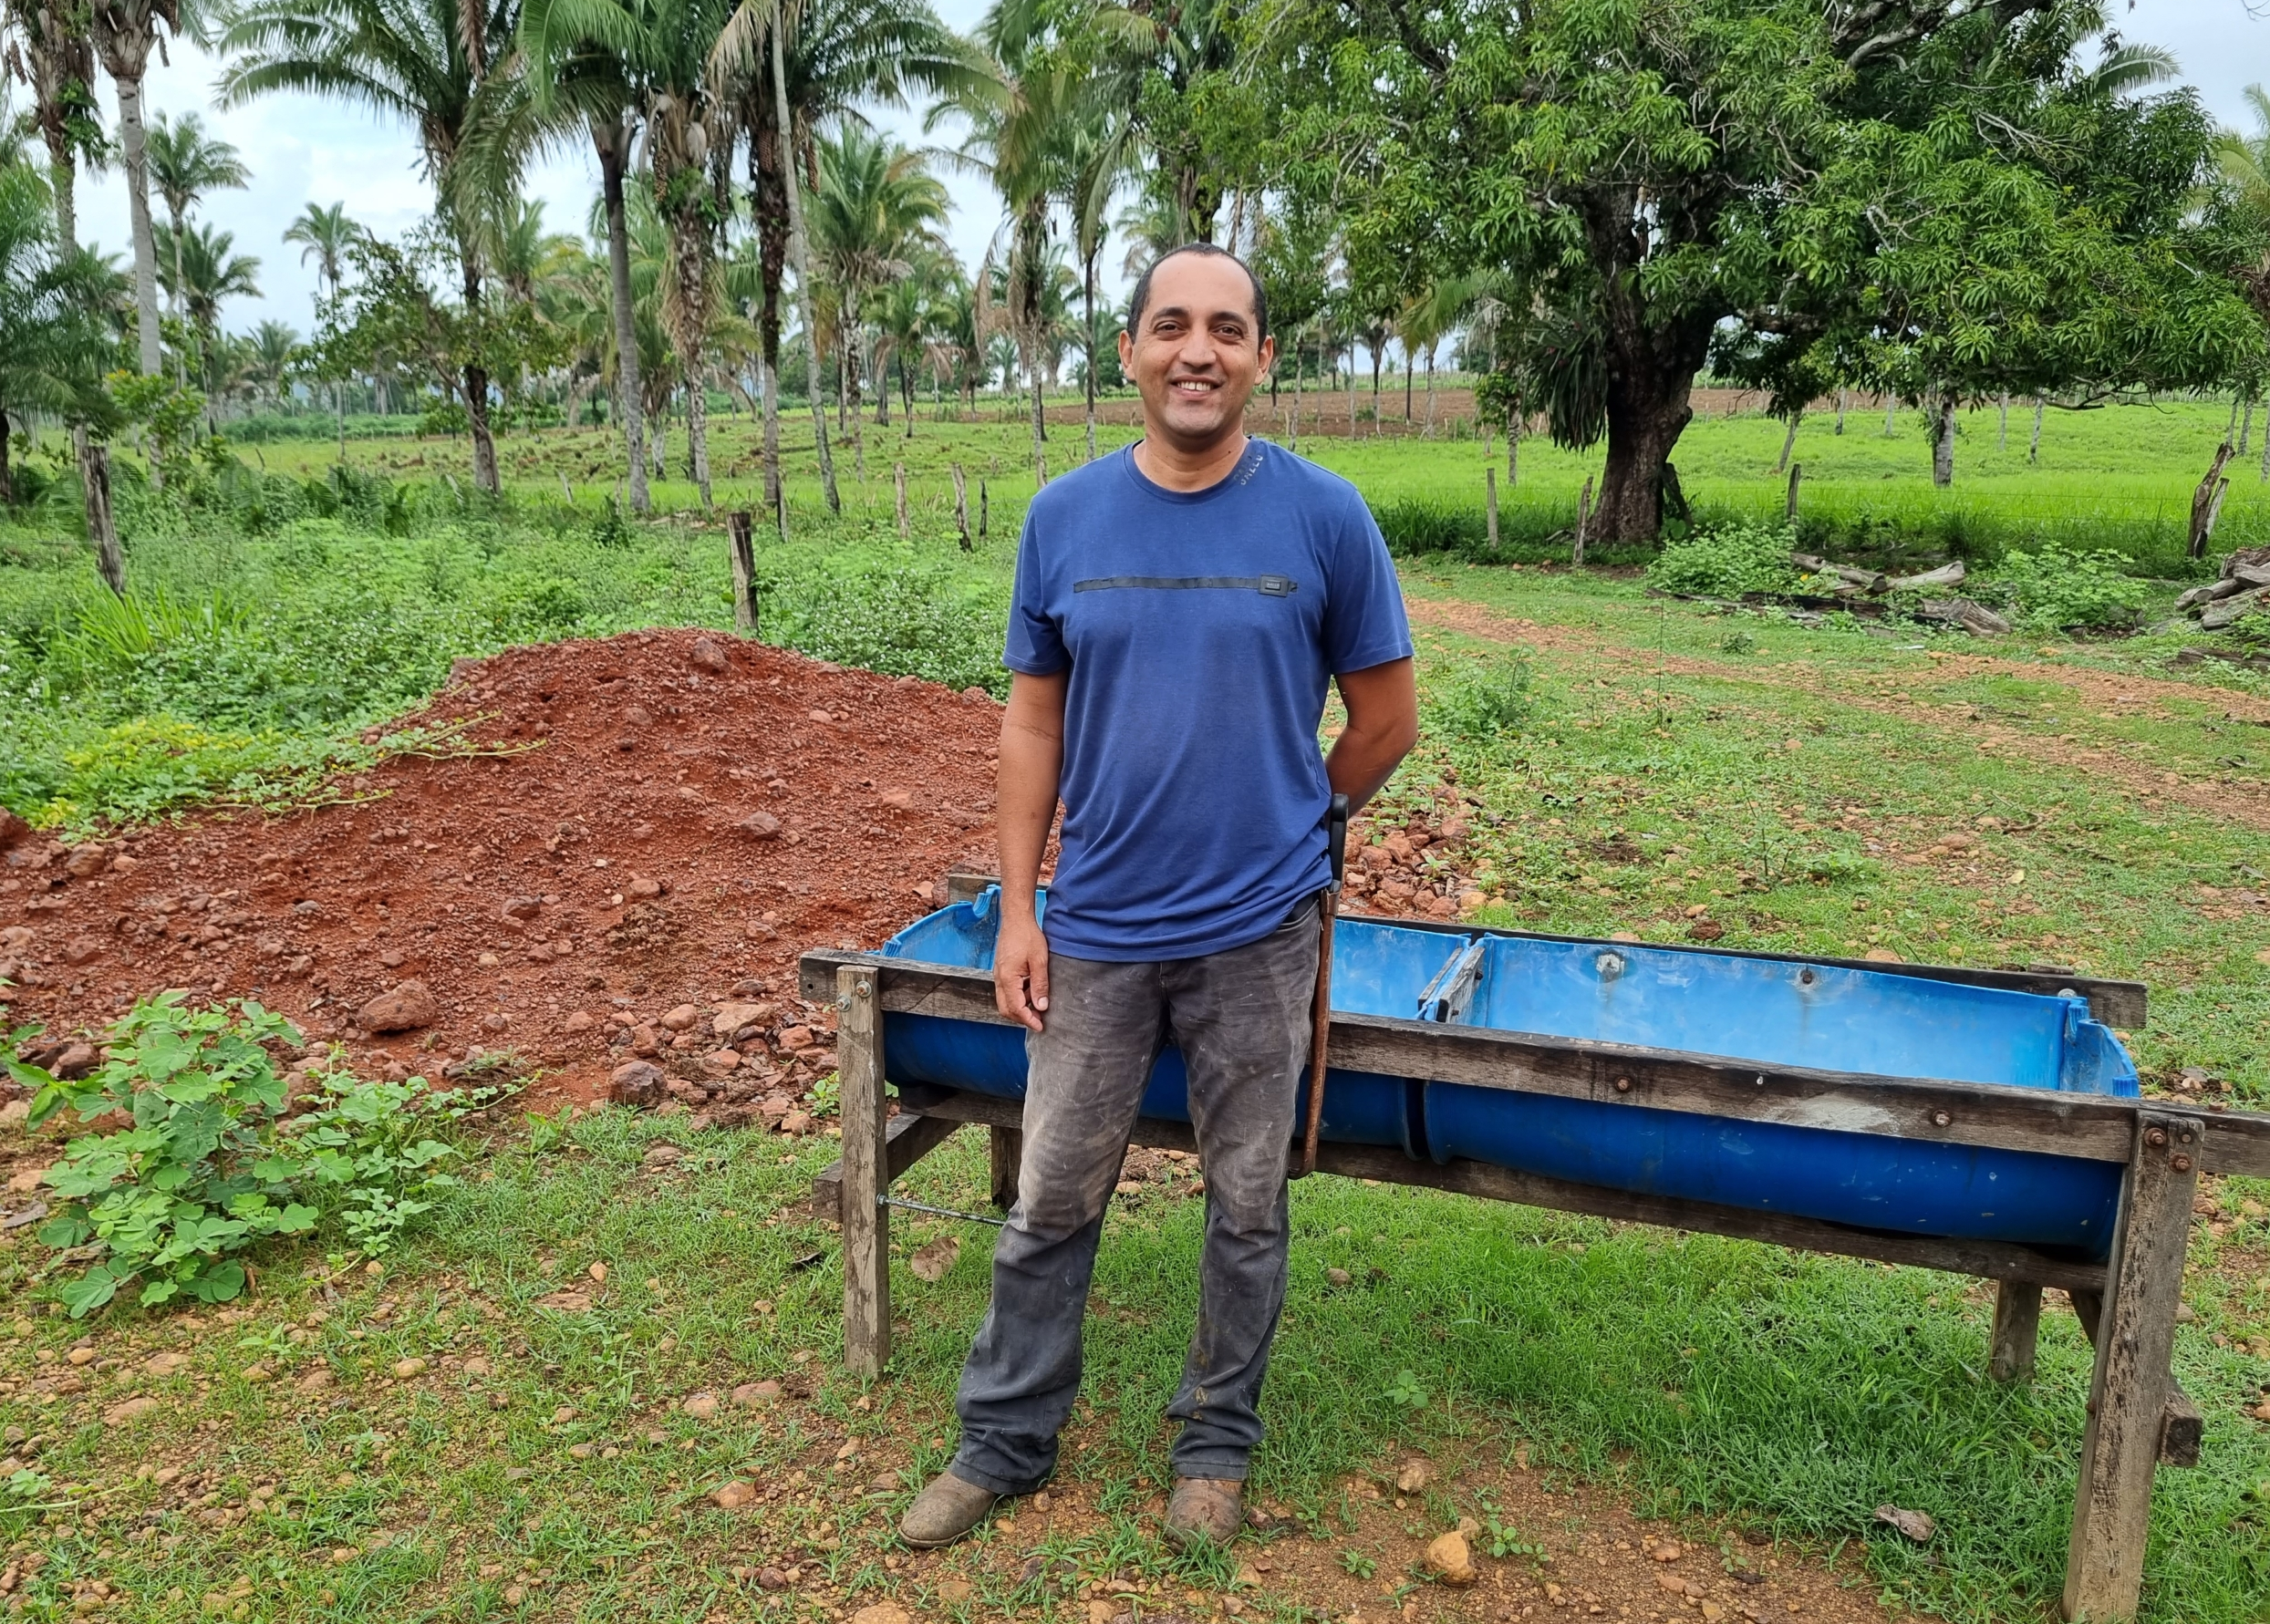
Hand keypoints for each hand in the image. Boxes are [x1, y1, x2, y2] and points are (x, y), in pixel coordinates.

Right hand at [994, 914, 1049, 1031]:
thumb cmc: (1027, 936)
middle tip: (1039, 1020)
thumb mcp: (1039, 961)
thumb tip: (1041, 1006)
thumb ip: (1040, 985)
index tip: (1040, 1026)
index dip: (1028, 1020)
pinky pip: (1006, 991)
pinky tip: (1032, 991)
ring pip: (1005, 1001)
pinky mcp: (1002, 971)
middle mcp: (999, 979)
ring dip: (1020, 1007)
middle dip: (1022, 1018)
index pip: (1016, 1008)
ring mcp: (998, 975)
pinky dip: (1018, 997)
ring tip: (1038, 1003)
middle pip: (1006, 1009)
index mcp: (1007, 978)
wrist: (1016, 919)